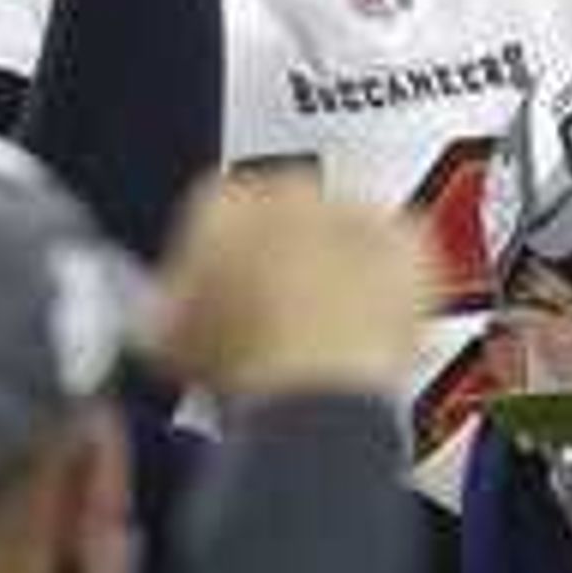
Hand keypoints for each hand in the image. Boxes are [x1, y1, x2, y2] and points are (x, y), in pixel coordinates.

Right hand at [154, 174, 434, 401]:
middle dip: (281, 257)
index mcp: (218, 199)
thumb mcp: (167, 339)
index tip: (227, 296)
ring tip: (323, 328)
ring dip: (335, 267)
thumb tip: (169, 313)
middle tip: (277, 314)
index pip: (216, 216)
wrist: (314, 384)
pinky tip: (368, 324)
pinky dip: (388, 283)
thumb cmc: (244, 362)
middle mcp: (285, 189)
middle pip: (281, 217)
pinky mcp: (405, 240)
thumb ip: (169, 307)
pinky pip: (397, 255)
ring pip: (341, 231)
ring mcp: (350, 210)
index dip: (221, 263)